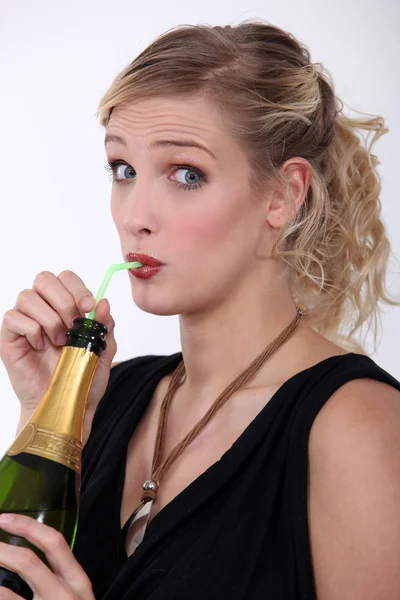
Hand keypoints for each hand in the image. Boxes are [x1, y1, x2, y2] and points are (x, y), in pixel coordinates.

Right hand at [0, 270, 116, 417]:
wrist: (66, 405)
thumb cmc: (82, 378)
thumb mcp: (103, 352)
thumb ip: (104, 327)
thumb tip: (104, 303)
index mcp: (66, 306)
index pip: (66, 278)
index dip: (77, 287)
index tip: (88, 307)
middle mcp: (43, 308)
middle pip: (44, 279)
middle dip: (63, 300)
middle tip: (72, 325)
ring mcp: (25, 321)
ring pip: (28, 296)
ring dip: (49, 319)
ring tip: (59, 342)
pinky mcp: (10, 336)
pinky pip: (13, 317)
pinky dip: (31, 330)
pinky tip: (40, 347)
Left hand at [0, 514, 93, 598]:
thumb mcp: (77, 596)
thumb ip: (61, 579)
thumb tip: (29, 561)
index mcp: (78, 580)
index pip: (54, 542)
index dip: (26, 527)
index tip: (5, 518)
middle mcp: (63, 594)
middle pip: (28, 561)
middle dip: (2, 549)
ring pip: (6, 590)